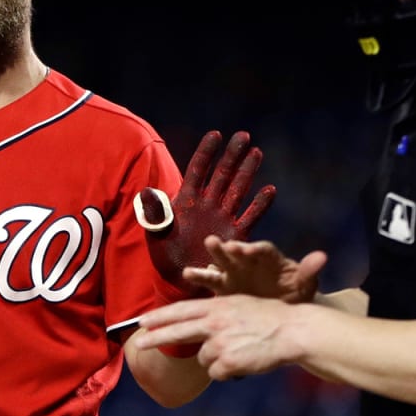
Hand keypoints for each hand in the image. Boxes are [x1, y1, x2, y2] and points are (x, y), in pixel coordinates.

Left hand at [135, 130, 276, 301]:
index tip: (216, 134)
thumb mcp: (156, 234)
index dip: (206, 152)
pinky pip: (250, 217)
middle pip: (222, 174)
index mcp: (187, 200)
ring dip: (247, 172)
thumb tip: (145, 194)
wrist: (179, 281)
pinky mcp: (235, 235)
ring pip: (237, 189)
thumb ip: (154, 215)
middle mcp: (208, 204)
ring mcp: (223, 218)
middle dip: (232, 155)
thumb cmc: (164, 255)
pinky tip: (270, 190)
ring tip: (257, 152)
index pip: (198, 170)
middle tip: (244, 135)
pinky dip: (260, 204)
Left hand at [135, 295, 298, 380]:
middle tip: (139, 342)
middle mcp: (214, 323)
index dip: (160, 317)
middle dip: (155, 337)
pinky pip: (217, 372)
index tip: (143, 321)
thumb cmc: (270, 317)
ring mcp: (219, 343)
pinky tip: (244, 360)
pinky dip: (228, 370)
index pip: (180, 311)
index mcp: (216, 306)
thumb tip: (198, 325)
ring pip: (204, 358)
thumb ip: (216, 313)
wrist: (292, 331)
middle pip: (177, 331)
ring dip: (217, 359)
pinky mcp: (227, 362)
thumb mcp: (239, 305)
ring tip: (240, 350)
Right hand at [183, 237, 327, 304]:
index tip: (244, 249)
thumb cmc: (295, 295)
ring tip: (193, 265)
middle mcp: (250, 262)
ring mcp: (236, 274)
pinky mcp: (225, 288)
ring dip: (209, 263)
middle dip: (226, 250)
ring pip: (221, 265)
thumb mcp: (304, 286)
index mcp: (270, 259)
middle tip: (213, 243)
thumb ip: (309, 272)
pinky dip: (202, 277)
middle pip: (237, 252)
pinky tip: (189, 275)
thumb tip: (321, 257)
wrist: (285, 313)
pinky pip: (212, 281)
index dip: (252, 249)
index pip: (262, 251)